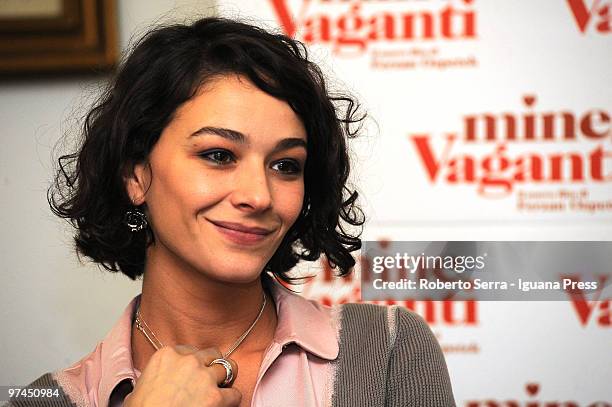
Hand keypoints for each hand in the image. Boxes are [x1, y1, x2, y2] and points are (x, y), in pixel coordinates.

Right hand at [124, 345, 240, 406]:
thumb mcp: (138, 388)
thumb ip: (153, 377)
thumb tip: (151, 385)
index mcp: (167, 355)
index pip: (189, 349)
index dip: (193, 361)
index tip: (192, 371)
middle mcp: (188, 361)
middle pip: (212, 354)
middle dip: (211, 365)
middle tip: (208, 379)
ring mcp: (204, 377)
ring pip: (228, 367)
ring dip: (225, 379)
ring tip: (221, 388)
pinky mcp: (216, 397)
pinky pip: (234, 393)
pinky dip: (231, 400)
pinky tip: (223, 405)